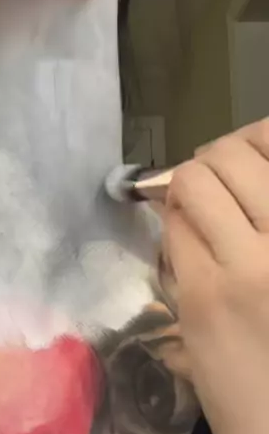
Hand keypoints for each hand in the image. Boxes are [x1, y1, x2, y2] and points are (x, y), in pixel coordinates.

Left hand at [161, 118, 268, 433]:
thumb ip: (268, 220)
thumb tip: (253, 164)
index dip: (258, 135)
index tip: (256, 145)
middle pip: (228, 155)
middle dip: (218, 158)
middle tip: (224, 176)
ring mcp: (242, 268)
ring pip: (193, 184)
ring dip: (192, 188)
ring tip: (207, 209)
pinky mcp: (199, 297)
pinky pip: (174, 232)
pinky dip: (178, 226)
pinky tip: (194, 244)